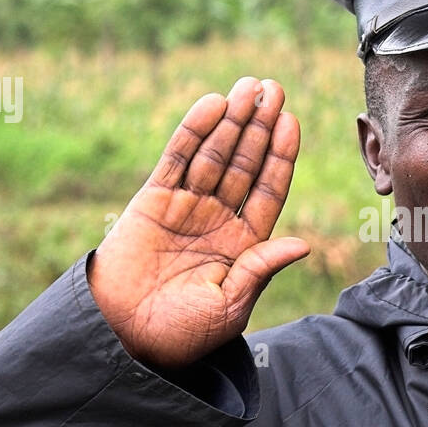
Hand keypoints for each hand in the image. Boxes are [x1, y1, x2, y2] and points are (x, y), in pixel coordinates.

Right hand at [87, 76, 309, 368]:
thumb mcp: (230, 306)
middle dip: (260, 126)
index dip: (280, 156)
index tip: (292, 122)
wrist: (124, 338)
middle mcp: (217, 219)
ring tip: (250, 87)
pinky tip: (213, 104)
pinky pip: (177, 159)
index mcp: (243, 244)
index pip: (269, 191)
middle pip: (245, 163)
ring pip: (215, 154)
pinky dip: (194, 131)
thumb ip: (260, 269)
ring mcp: (186, 207)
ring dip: (233, 120)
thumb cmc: (182, 333)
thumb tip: (302, 244)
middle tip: (275, 89)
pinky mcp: (153, 200)